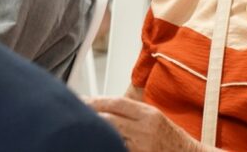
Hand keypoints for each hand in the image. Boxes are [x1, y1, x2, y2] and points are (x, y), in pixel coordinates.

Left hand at [86, 97, 208, 151]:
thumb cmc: (172, 140)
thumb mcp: (155, 119)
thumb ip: (133, 113)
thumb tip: (106, 107)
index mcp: (150, 114)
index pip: (118, 103)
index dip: (97, 101)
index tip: (82, 100)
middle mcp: (145, 129)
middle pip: (110, 118)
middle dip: (91, 115)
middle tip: (74, 113)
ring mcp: (141, 146)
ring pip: (111, 136)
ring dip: (95, 132)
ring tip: (80, 129)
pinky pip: (118, 149)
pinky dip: (107, 145)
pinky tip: (97, 143)